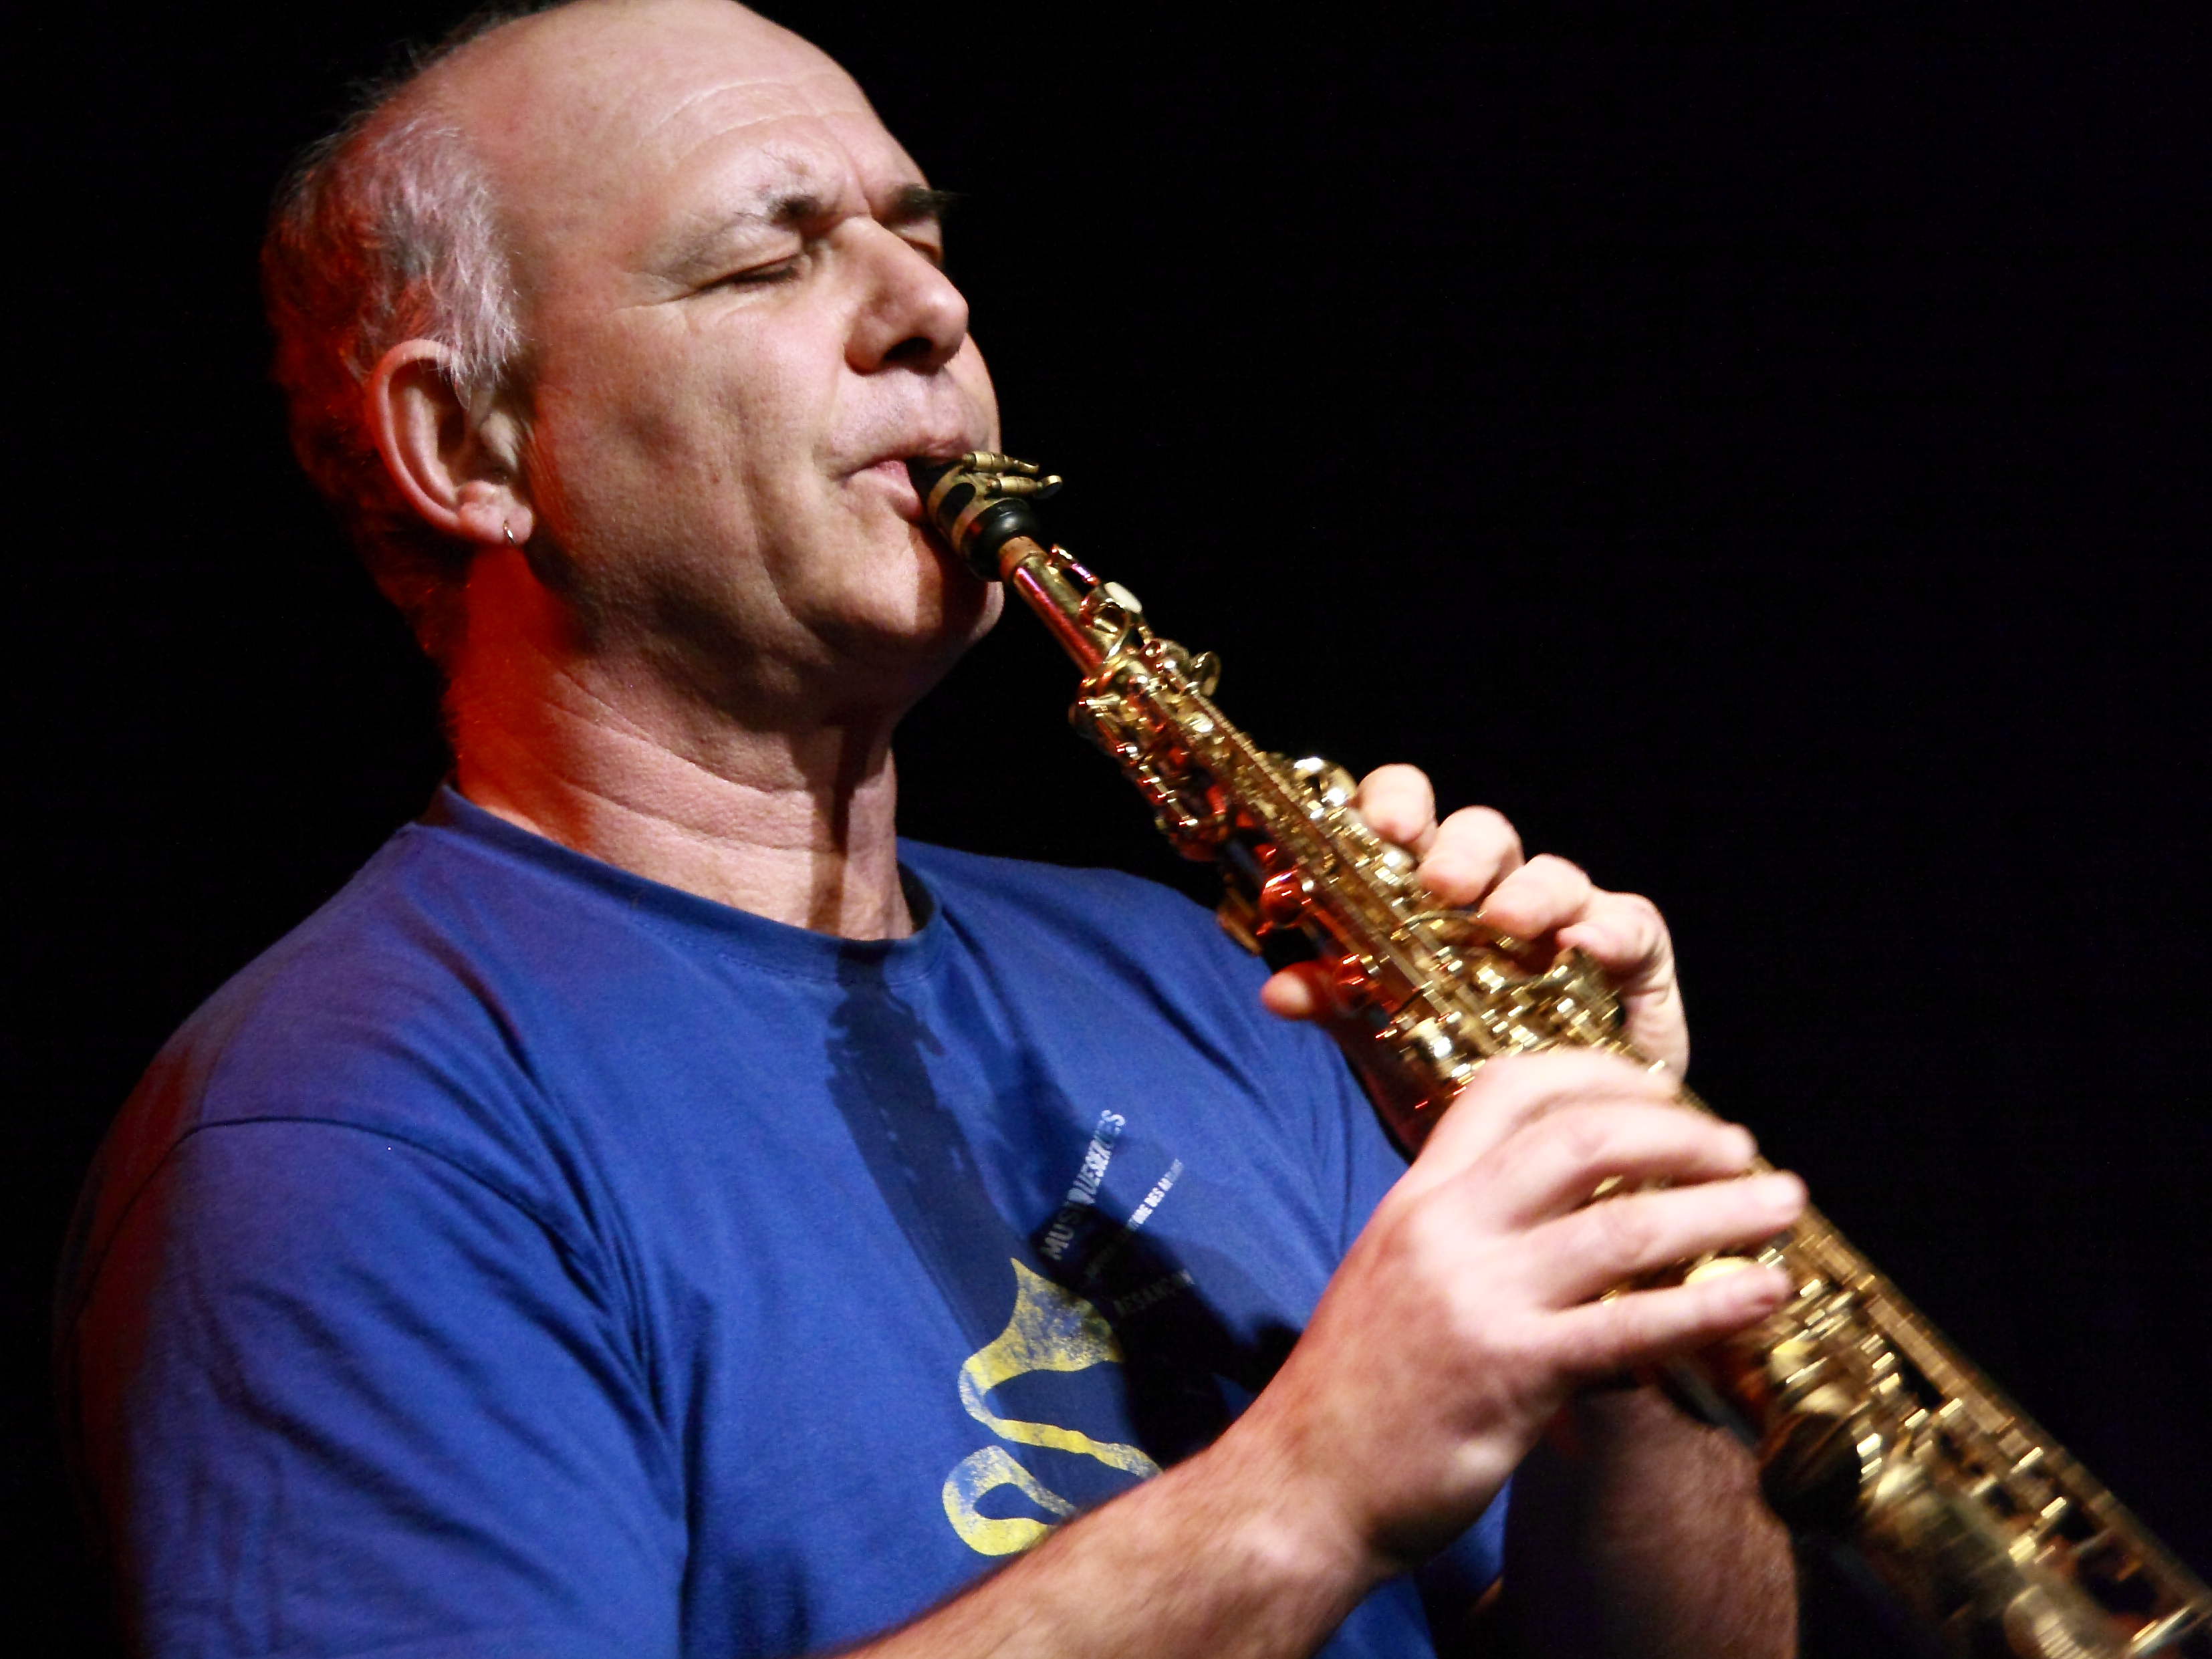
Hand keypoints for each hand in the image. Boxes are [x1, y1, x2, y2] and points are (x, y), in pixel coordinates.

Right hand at [1224, 1047, 1801, 1577]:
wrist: (1301, 1485)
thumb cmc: (1358, 1387)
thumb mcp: (1398, 1273)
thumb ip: (1470, 1231)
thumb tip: (1571, 1210)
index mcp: (1418, 1196)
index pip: (1507, 1089)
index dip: (1596, 1072)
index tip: (1662, 1087)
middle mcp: (1446, 1228)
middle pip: (1581, 1138)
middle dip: (1679, 1133)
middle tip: (1741, 1148)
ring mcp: (1478, 1297)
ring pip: (1624, 1224)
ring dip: (1721, 1210)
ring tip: (1782, 1206)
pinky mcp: (1511, 1372)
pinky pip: (1631, 1326)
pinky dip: (1712, 1303)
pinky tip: (1766, 1294)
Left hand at [1259, 764, 1689, 1074]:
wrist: (1537, 1155)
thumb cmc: (1459, 1080)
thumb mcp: (1385, 1043)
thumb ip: (1336, 1004)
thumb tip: (1279, 988)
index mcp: (1430, 899)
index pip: (1411, 819)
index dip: (1396, 805)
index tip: (1381, 827)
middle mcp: (1498, 897)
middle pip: (1483, 834)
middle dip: (1460, 849)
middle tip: (1438, 884)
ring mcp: (1569, 923)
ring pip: (1554, 875)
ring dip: (1528, 892)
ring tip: (1503, 923)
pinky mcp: (1631, 961)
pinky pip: (1630, 926)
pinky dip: (1607, 931)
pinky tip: (1583, 950)